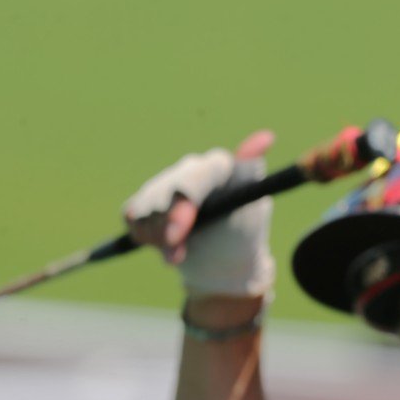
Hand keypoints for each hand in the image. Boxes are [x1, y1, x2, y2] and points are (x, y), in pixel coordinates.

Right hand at [122, 131, 276, 297]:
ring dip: (158, 237)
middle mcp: (192, 168)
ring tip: (179, 253)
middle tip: (175, 257)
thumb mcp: (250, 211)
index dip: (182, 205)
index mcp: (220, 167)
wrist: (224, 264)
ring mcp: (167, 182)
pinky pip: (132, 213)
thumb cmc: (241, 236)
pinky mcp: (147, 198)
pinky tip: (164, 246)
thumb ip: (246, 175)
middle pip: (163, 192)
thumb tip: (267, 136)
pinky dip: (144, 235)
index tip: (176, 235)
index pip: (197, 176)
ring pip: (145, 204)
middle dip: (165, 228)